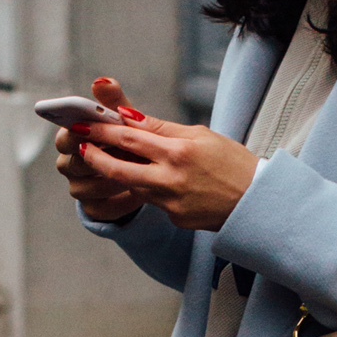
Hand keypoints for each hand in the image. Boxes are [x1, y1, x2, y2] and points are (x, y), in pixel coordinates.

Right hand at [54, 73, 140, 222]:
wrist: (143, 173)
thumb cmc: (127, 140)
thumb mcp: (123, 121)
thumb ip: (112, 102)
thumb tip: (102, 80)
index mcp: (71, 138)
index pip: (63, 138)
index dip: (76, 136)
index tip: (94, 132)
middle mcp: (69, 164)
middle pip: (70, 164)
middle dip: (94, 160)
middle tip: (120, 155)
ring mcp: (80, 187)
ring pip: (83, 188)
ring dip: (108, 181)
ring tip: (135, 174)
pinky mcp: (94, 208)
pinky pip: (100, 208)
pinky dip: (118, 201)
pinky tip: (139, 193)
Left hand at [76, 104, 258, 233]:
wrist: (257, 202)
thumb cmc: (232, 161)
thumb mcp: (201, 135)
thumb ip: (163, 129)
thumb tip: (128, 117)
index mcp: (180, 150)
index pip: (130, 136)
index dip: (101, 129)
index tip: (82, 122)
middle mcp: (172, 177)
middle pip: (119, 167)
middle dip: (94, 155)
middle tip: (79, 145)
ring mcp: (172, 202)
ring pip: (131, 185)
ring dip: (114, 173)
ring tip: (102, 161)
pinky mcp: (175, 219)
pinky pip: (153, 200)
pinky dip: (148, 188)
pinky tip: (156, 181)